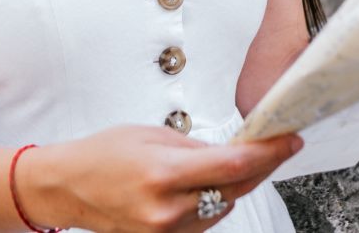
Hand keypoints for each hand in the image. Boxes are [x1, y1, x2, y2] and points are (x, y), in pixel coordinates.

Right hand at [20, 124, 302, 232]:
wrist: (68, 188)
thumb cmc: (104, 155)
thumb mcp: (153, 135)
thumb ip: (198, 147)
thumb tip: (237, 149)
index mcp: (164, 174)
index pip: (234, 165)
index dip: (269, 152)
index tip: (291, 139)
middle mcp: (168, 210)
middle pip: (236, 189)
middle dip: (260, 165)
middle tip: (277, 143)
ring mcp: (167, 232)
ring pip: (224, 206)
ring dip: (236, 184)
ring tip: (232, 160)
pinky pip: (207, 220)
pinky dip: (215, 200)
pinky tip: (210, 183)